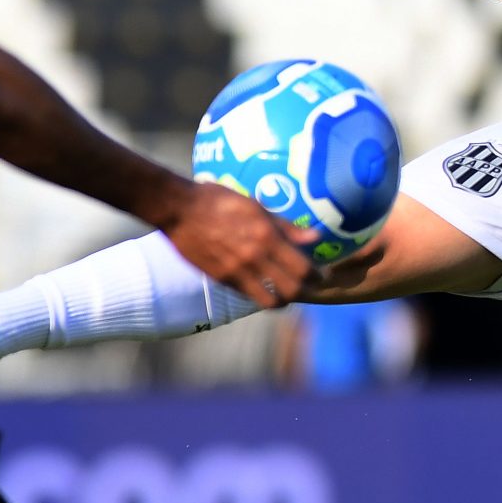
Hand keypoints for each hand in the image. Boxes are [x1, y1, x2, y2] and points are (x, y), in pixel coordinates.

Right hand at [159, 183, 316, 309]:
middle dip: (305, 291)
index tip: (321, 275)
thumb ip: (286, 226)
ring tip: (286, 294)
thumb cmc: (218, 200)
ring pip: (270, 301)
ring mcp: (238, 272)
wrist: (179, 210)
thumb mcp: (255, 206)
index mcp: (267, 236)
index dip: (317, 276)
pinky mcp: (222, 279)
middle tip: (308, 287)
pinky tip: (264, 288)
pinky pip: (249, 296)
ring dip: (283, 300)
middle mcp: (255, 258)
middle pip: (292, 290)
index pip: (303, 268)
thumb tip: (315, 238)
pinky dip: (261, 296)